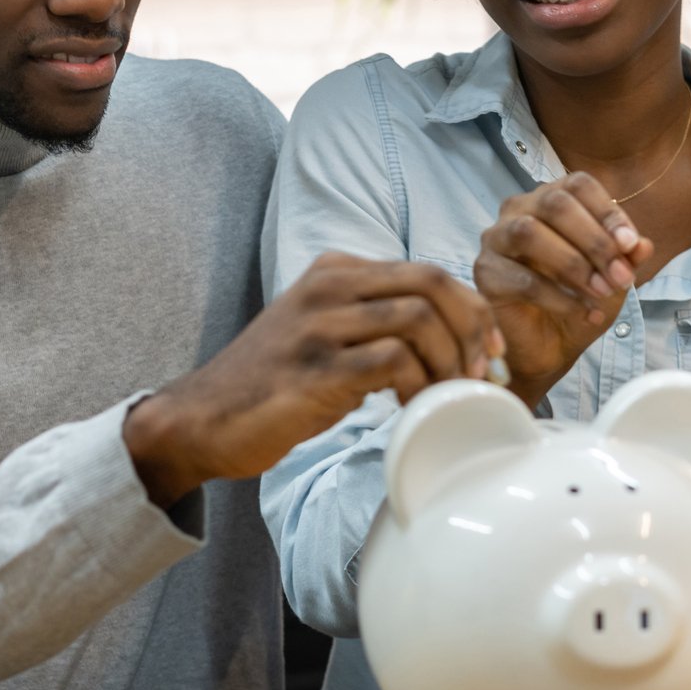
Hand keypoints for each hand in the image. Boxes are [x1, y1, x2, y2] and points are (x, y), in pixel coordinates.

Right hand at [123, 253, 500, 507]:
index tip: (488, 354)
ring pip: (418, 318)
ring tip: (446, 396)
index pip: (426, 271)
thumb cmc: (272, 386)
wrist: (202, 418)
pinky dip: (417, 386)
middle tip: (480, 374)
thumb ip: (371, 323)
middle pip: (430, 282)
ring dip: (448, 362)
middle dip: (472, 328)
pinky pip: (391, 361)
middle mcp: (327, 287)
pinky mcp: (315, 369)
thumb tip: (450, 343)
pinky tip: (409, 409)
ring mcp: (319, 325)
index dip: (471, 310)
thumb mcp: (322, 334)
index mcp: (334, 271)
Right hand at [473, 173, 653, 407]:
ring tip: (601, 292)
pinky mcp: (485, 274)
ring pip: (529, 233)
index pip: (578, 185)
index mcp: (551, 199)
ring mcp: (496, 240)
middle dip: (594, 240)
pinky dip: (559, 297)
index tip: (630, 245)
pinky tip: (583, 312)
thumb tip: (641, 244)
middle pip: (553, 203)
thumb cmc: (579, 299)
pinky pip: (522, 278)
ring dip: (573, 264)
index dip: (607, 212)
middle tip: (620, 276)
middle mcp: (518, 210)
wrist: (551, 347)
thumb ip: (626, 256)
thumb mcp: (613, 275)